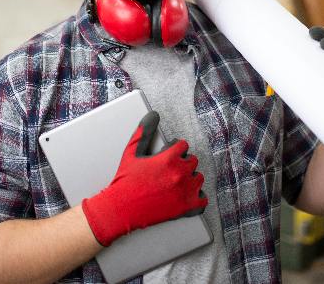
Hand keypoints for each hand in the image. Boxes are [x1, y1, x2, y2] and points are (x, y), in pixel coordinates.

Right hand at [81, 110, 206, 245]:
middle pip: (192, 161)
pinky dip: (197, 198)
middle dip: (182, 163)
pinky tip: (186, 195)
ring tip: (176, 181)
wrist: (121, 209)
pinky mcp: (185, 208)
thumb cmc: (125, 181)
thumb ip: (144, 131)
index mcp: (168, 158)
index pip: (183, 145)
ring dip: (190, 178)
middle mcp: (179, 174)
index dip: (175, 149)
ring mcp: (184, 192)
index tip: (168, 154)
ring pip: (198, 178)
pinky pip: (202, 201)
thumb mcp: (131, 152)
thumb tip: (153, 115)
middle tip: (169, 169)